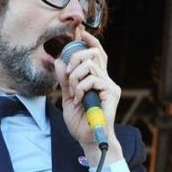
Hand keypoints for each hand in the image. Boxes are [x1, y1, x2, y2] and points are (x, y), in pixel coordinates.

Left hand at [54, 31, 123, 165]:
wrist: (88, 138)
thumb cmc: (80, 120)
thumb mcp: (67, 96)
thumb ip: (64, 79)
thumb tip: (59, 61)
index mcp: (96, 79)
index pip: (97, 53)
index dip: (90, 41)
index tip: (80, 32)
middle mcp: (106, 79)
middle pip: (94, 53)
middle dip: (76, 58)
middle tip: (67, 74)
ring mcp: (110, 85)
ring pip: (89, 65)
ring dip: (75, 78)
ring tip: (73, 93)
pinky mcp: (111, 92)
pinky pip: (92, 79)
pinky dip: (80, 88)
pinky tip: (80, 100)